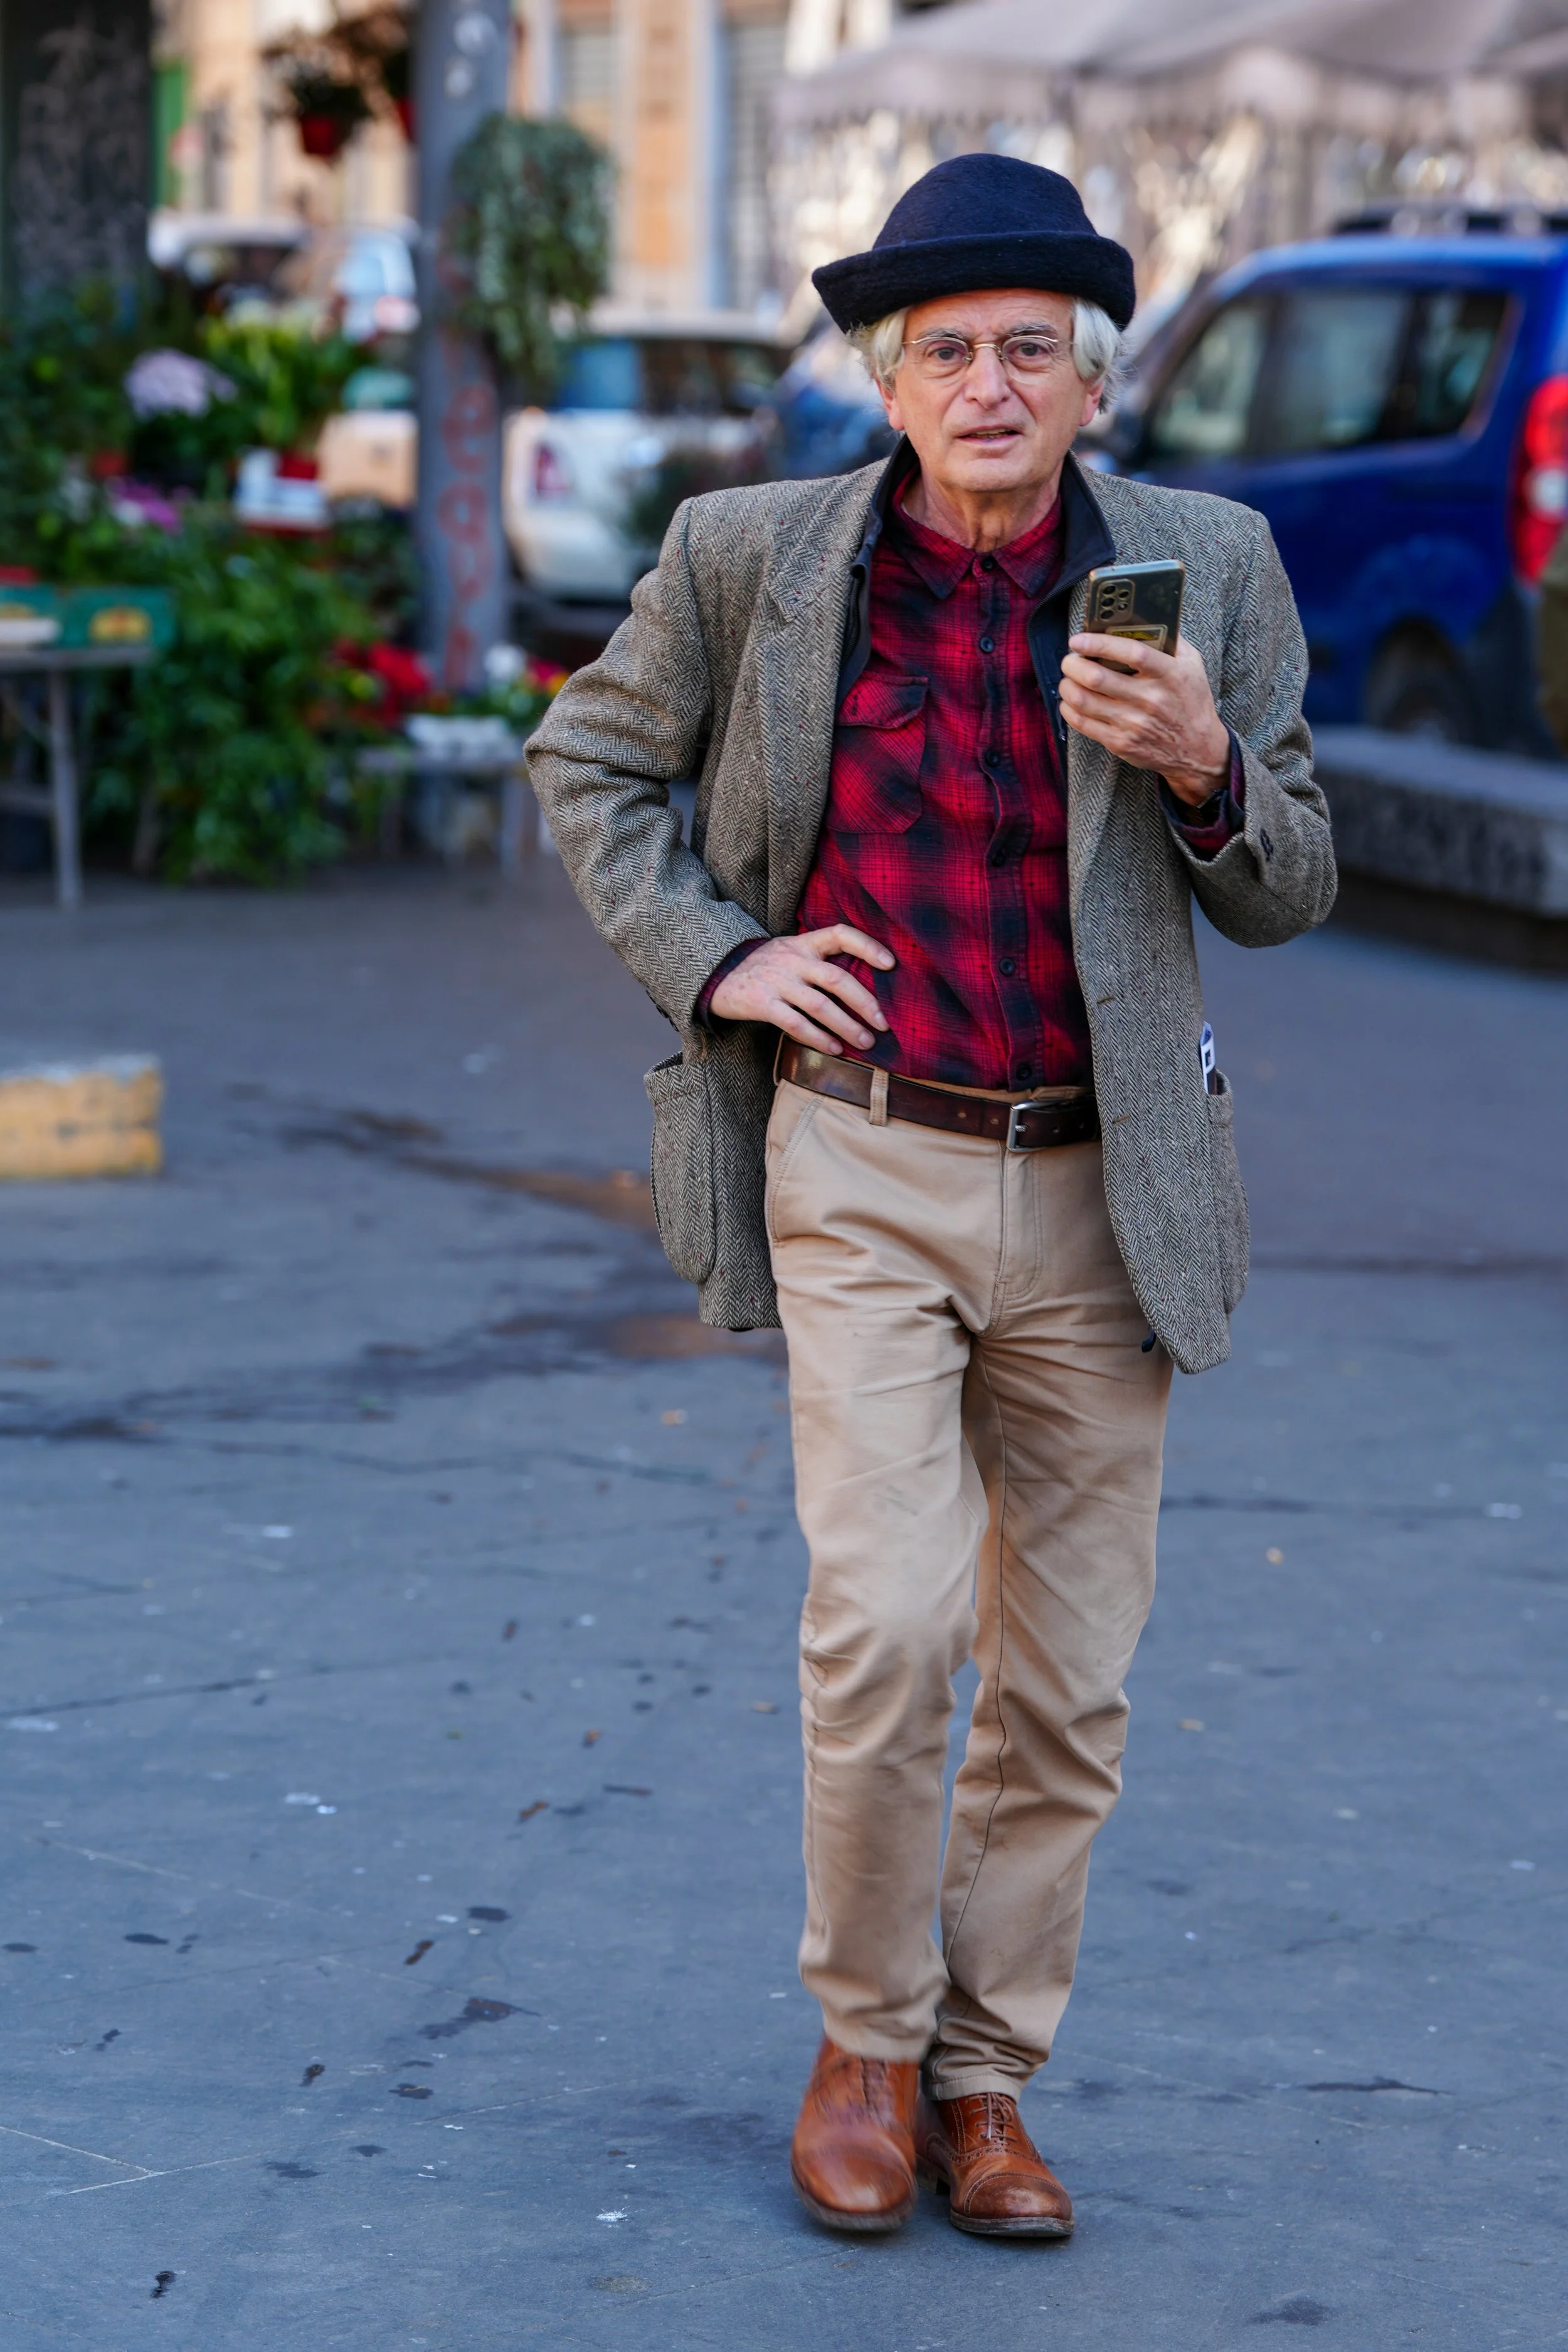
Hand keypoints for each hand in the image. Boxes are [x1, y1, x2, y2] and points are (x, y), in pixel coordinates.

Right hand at [709, 923, 893, 1054]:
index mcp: (803, 943)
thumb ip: (819, 960)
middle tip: (883, 1024)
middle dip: (865, 1003)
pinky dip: (818, 1039)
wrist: (717, 976)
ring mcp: (776, 981)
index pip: (840, 934)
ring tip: (865, 1042)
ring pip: (820, 1006)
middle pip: (836, 979)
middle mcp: (792, 959)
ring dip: (847, 1026)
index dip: (867, 946)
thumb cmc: (765, 968)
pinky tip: (834, 1049)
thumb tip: (864, 985)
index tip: (891, 964)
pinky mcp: (761, 1004)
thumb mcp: (790, 951)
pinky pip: (796, 1024)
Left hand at [1060, 633, 1229, 806]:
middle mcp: (1150, 699)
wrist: (1197, 749)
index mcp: (1168, 674)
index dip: (1099, 644)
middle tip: (1069, 659)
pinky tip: (1070, 701)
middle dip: (1073, 665)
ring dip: (1067, 686)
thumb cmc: (1191, 701)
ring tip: (1068, 679)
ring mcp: (1133, 723)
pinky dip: (1069, 709)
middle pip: (1097, 678)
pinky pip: (1083, 724)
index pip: (1130, 653)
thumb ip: (1171, 640)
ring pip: (1084, 701)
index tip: (1079, 640)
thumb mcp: (1192, 665)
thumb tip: (1143, 618)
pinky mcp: (1121, 743)